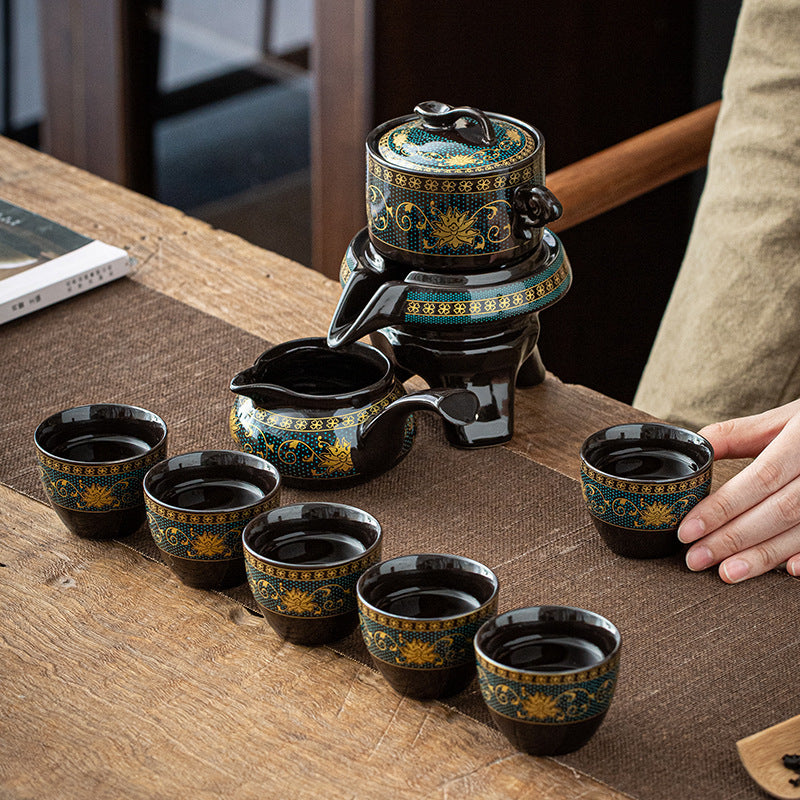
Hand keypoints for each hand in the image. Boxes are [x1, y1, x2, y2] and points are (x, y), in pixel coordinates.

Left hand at [678, 398, 799, 581]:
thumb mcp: (781, 420)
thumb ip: (737, 435)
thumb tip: (695, 450)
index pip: (759, 479)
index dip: (722, 507)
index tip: (688, 530)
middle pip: (778, 511)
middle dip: (733, 538)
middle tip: (696, 558)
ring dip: (764, 556)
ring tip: (727, 572)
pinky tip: (790, 570)